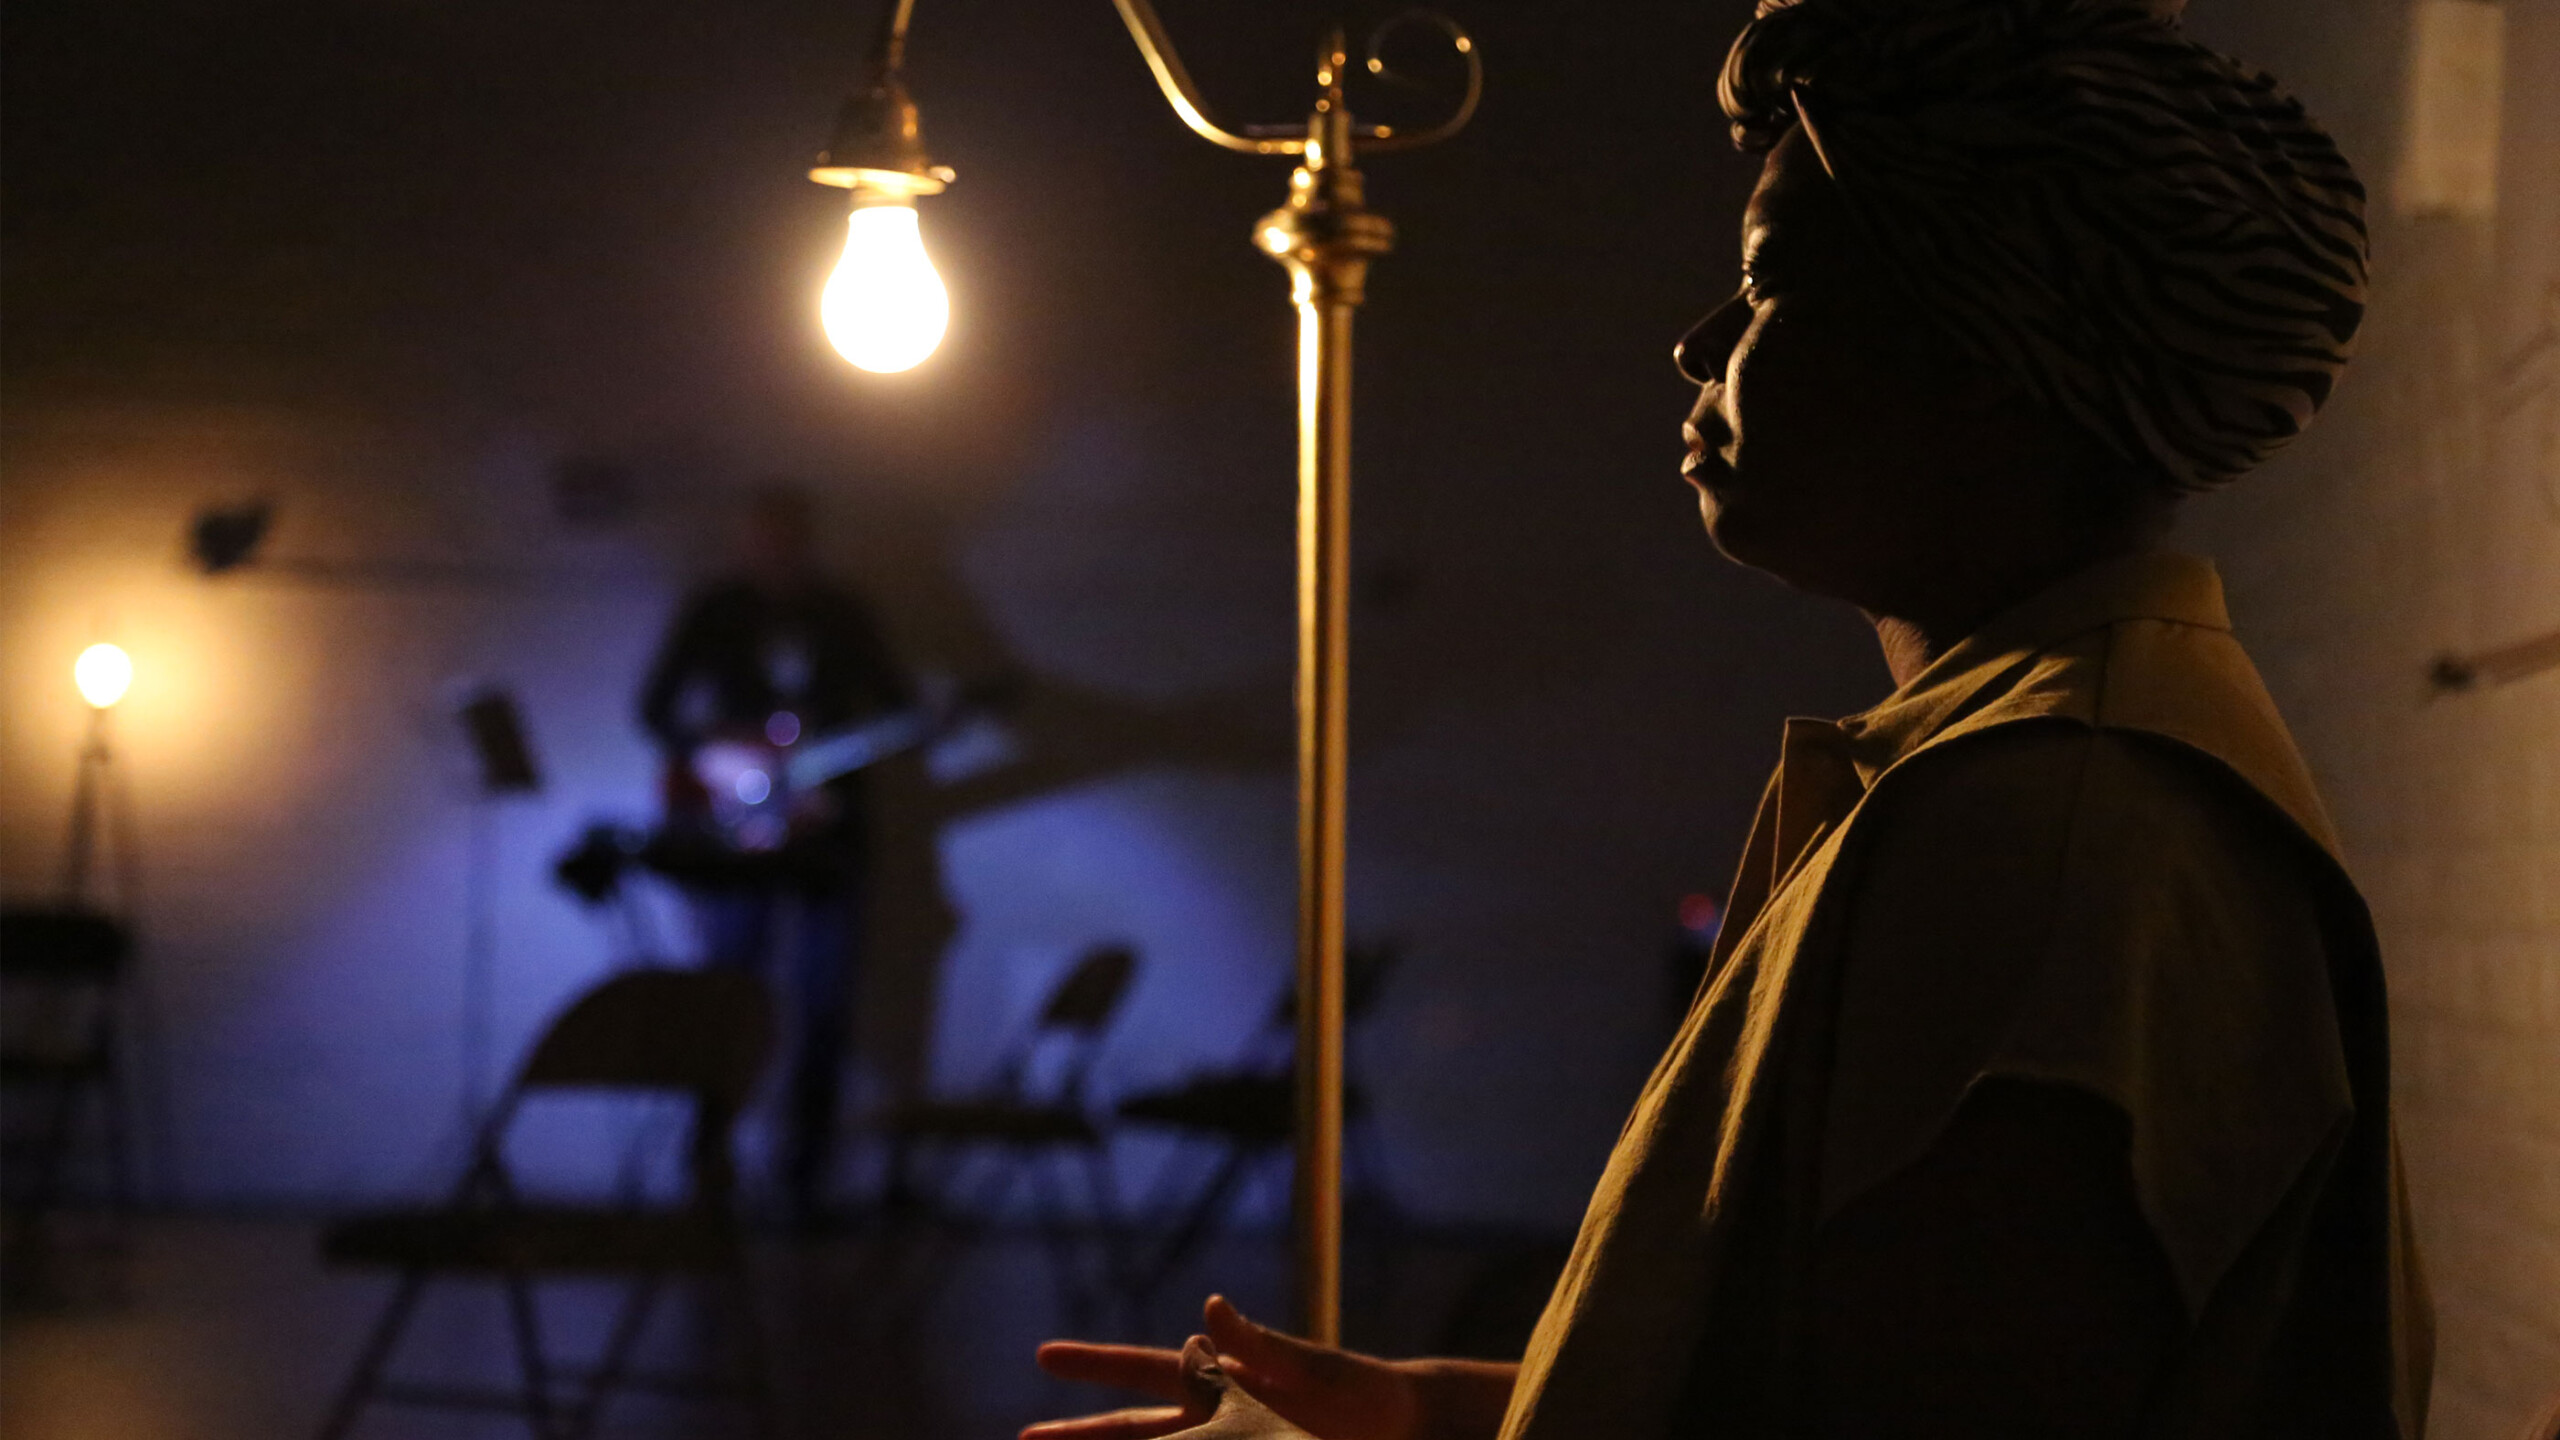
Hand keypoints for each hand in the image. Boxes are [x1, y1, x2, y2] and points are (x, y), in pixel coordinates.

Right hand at [1026, 1296, 1420, 1439]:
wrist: (1401, 1429)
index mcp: (1220, 1380)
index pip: (1144, 1370)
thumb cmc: (1358, 1389)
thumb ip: (1259, 1344)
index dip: (1094, 1365)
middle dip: (1079, 1436)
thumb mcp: (1310, 1365)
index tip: (1044, 1356)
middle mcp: (1214, 1418)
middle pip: (1132, 1429)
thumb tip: (1212, 1307)